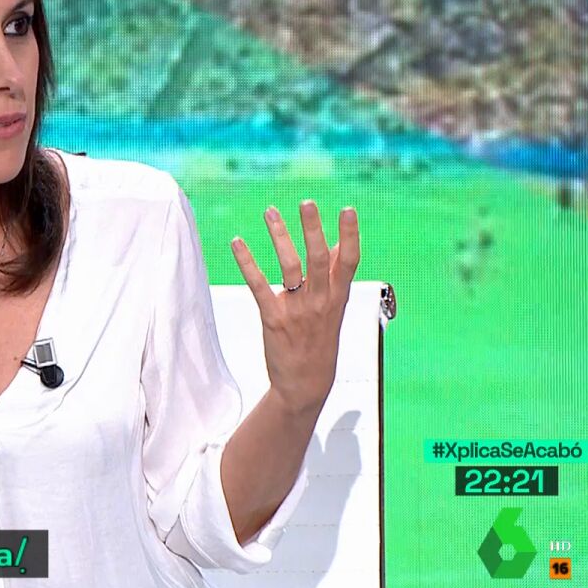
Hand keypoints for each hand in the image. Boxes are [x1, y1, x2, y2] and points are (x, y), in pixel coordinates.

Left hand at [229, 200, 360, 414]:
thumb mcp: (335, 309)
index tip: (348, 210)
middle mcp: (321, 301)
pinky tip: (237, 243)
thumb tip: (337, 244)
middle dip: (313, 229)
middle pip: (320, 258)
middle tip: (307, 202)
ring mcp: (297, 310)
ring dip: (280, 236)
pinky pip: (259, 285)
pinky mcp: (274, 319)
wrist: (306, 385)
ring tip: (270, 212)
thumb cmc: (320, 341)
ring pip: (290, 267)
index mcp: (338, 297)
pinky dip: (247, 262)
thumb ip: (335, 277)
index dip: (350, 235)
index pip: (350, 261)